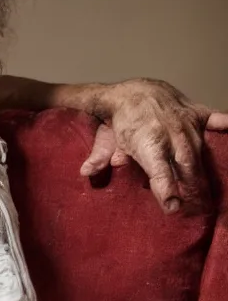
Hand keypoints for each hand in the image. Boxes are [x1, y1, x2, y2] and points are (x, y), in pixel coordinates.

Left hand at [80, 78, 227, 212]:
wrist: (133, 91)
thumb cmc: (121, 122)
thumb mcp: (105, 140)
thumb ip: (99, 156)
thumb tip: (86, 172)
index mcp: (146, 142)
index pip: (159, 170)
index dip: (166, 188)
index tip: (173, 207)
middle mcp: (169, 133)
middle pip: (185, 165)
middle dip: (191, 188)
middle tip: (196, 210)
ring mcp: (185, 122)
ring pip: (200, 151)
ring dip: (206, 174)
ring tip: (210, 195)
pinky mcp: (197, 113)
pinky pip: (216, 119)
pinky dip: (226, 126)